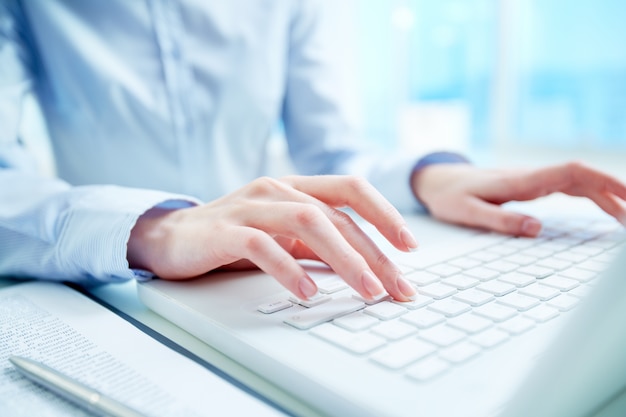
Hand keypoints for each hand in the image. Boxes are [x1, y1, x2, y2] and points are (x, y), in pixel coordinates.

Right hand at [127, 176, 418, 300]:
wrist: (171, 236)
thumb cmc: (234, 236)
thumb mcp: (284, 235)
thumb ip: (319, 243)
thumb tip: (367, 266)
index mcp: (296, 186)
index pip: (351, 189)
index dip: (385, 214)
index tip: (410, 246)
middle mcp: (278, 189)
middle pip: (337, 216)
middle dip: (373, 254)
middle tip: (397, 288)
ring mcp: (251, 206)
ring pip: (308, 224)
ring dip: (343, 259)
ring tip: (365, 290)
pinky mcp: (225, 230)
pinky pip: (264, 246)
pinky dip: (289, 269)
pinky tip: (307, 293)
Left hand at [412, 161, 625, 236]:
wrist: (437, 180)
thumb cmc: (449, 195)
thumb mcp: (467, 212)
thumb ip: (499, 220)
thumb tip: (536, 228)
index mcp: (520, 181)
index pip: (571, 173)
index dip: (602, 180)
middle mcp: (531, 177)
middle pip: (583, 178)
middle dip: (615, 192)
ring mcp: (532, 181)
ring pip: (579, 183)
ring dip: (607, 196)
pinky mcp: (530, 187)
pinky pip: (569, 188)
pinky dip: (591, 196)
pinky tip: (606, 209)